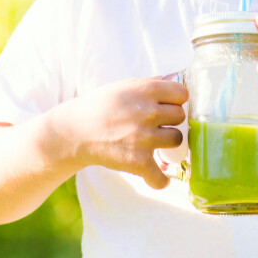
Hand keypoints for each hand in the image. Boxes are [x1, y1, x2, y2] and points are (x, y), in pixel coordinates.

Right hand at [70, 77, 187, 188]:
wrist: (75, 130)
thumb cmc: (100, 106)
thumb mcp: (124, 86)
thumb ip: (151, 82)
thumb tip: (175, 77)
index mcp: (146, 90)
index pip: (182, 94)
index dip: (176, 100)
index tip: (167, 106)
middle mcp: (148, 112)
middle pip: (180, 116)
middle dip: (169, 120)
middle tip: (155, 124)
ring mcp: (144, 138)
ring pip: (176, 140)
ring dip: (166, 144)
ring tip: (152, 143)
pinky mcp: (137, 161)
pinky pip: (161, 176)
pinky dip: (160, 180)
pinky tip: (157, 176)